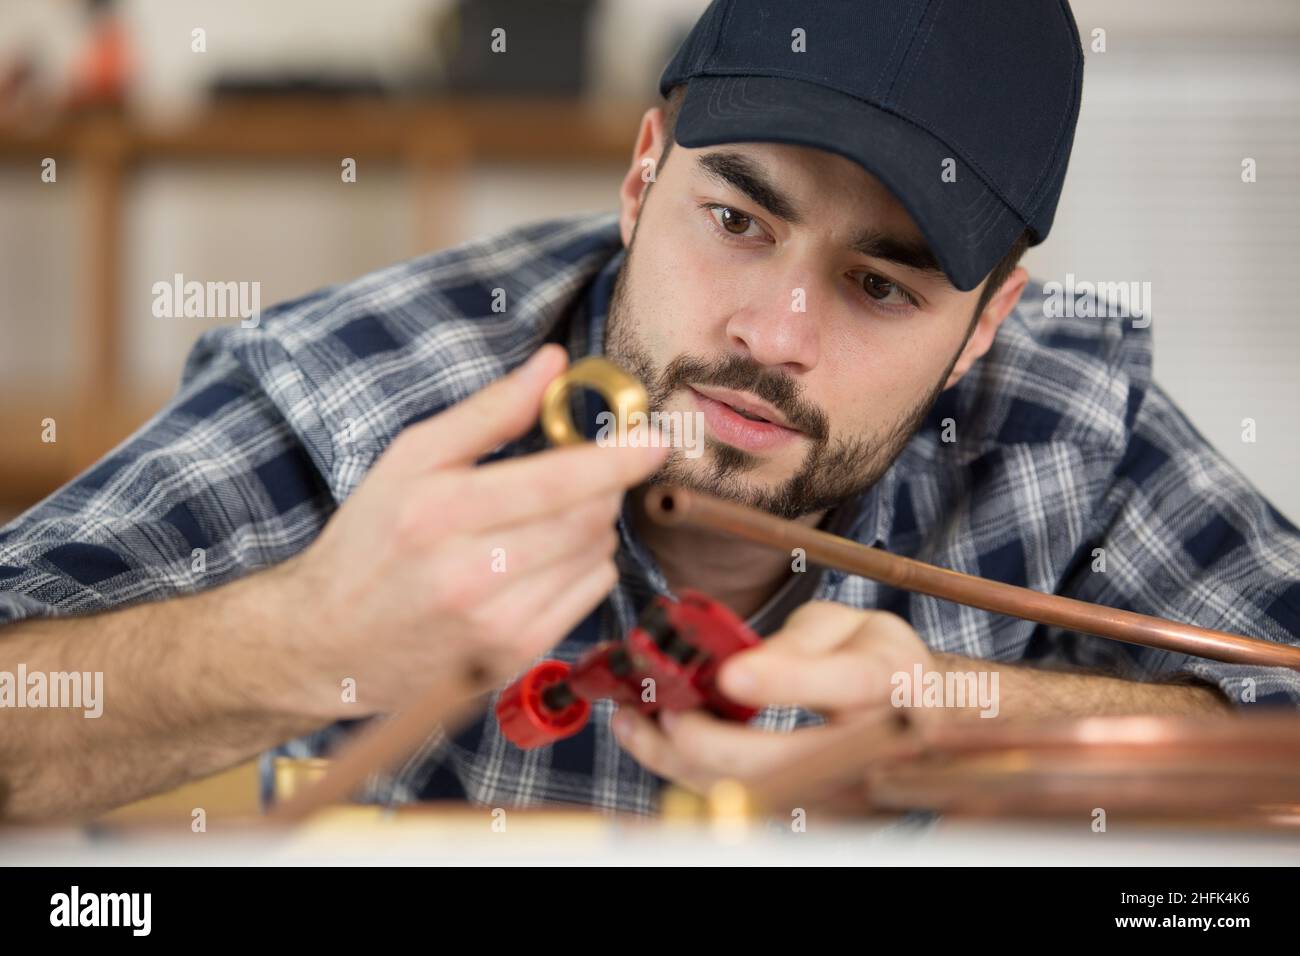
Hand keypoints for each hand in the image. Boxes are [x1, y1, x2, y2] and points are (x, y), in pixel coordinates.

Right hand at [275, 344, 668, 717]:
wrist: (329, 643)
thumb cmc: (368, 541)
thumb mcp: (410, 460)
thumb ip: (488, 412)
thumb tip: (552, 364)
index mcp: (439, 512)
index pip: (557, 481)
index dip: (618, 458)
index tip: (657, 439)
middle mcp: (469, 575)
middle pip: (587, 518)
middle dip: (603, 486)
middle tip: (584, 472)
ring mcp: (496, 624)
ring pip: (596, 555)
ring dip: (594, 524)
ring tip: (550, 517)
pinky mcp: (515, 657)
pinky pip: (591, 594)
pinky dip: (587, 565)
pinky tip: (548, 558)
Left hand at [611, 600, 935, 801]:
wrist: (921, 714)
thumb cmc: (876, 660)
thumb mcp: (848, 627)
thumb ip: (799, 642)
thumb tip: (736, 666)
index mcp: (887, 680)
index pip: (844, 683)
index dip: (787, 679)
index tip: (731, 675)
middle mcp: (871, 742)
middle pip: (786, 760)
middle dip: (710, 740)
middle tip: (662, 709)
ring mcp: (842, 788)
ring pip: (756, 792)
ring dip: (683, 762)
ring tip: (633, 721)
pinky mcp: (814, 810)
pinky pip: (748, 803)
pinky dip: (692, 775)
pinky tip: (655, 742)